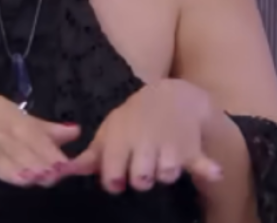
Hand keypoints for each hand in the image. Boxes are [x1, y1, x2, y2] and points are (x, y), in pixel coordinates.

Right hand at [0, 78, 81, 211]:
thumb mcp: (5, 112)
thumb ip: (40, 126)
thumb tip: (75, 132)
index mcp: (5, 116)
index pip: (30, 133)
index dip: (47, 149)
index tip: (65, 164)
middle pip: (14, 146)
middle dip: (34, 160)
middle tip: (52, 176)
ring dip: (9, 168)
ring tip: (27, 180)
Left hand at [70, 78, 223, 192]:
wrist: (171, 95)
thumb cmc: (134, 119)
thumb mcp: (110, 131)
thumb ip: (90, 155)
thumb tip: (63, 171)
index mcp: (122, 139)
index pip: (114, 176)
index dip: (115, 180)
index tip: (119, 174)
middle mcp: (145, 142)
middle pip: (141, 180)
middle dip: (141, 178)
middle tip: (144, 164)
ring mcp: (169, 145)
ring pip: (166, 176)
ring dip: (166, 173)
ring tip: (164, 158)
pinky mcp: (191, 147)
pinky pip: (201, 161)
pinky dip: (207, 167)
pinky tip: (213, 173)